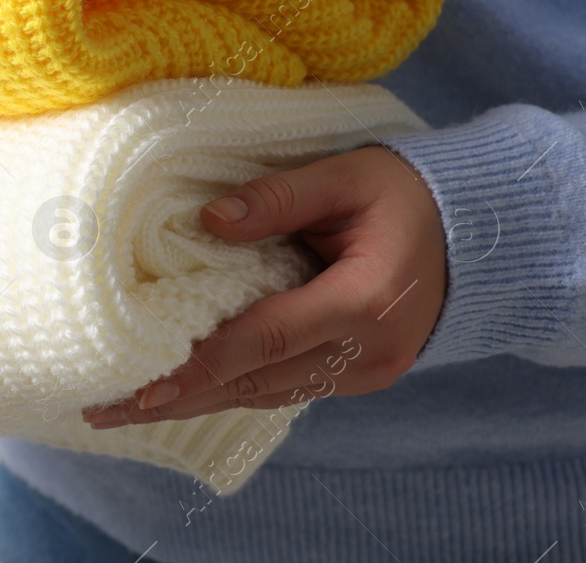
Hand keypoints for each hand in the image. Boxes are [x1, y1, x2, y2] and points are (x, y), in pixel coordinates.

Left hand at [83, 145, 444, 428]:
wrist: (482, 233)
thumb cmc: (410, 193)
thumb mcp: (349, 175)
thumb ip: (280, 197)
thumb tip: (210, 220)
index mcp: (364, 302)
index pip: (263, 340)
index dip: (198, 366)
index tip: (139, 386)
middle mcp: (366, 352)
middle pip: (254, 382)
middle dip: (175, 399)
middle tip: (102, 409)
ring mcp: (365, 372)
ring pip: (264, 394)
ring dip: (195, 402)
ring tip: (125, 407)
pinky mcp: (358, 375)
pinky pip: (283, 388)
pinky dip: (231, 391)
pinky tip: (183, 394)